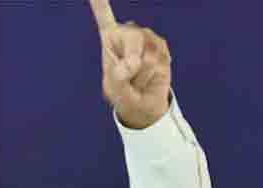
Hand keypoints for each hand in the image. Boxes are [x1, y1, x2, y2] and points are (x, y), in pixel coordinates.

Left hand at [89, 0, 171, 128]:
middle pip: (134, 37)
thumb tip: (132, 64)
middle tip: (128, 76)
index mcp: (110, 38)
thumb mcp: (114, 90)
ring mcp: (147, 38)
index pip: (104, 16)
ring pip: (148, 56)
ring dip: (141, 75)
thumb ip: (118, 78)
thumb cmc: (123, 93)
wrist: (143, 103)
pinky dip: (152, 75)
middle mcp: (129, 32)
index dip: (100, 2)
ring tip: (137, 79)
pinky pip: (159, 62)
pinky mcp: (162, 47)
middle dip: (132, 62)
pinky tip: (149, 76)